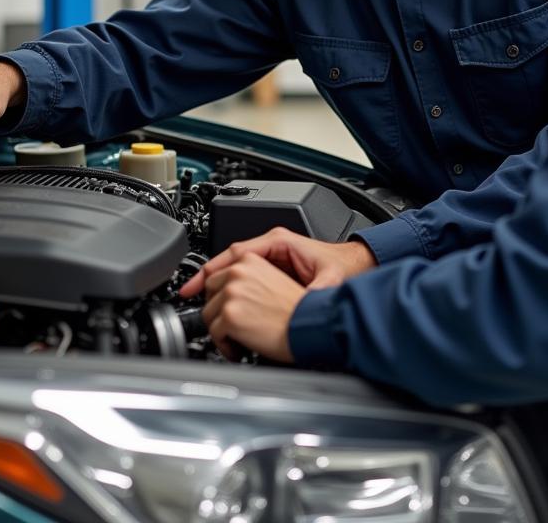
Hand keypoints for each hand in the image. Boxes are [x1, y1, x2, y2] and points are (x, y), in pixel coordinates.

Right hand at [179, 227, 376, 298]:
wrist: (358, 265)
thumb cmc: (344, 267)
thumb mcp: (329, 281)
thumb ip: (315, 291)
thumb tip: (305, 305)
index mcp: (279, 242)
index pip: (237, 252)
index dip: (213, 268)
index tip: (195, 284)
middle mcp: (272, 247)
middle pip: (229, 259)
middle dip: (208, 278)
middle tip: (190, 297)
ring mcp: (271, 256)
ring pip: (234, 267)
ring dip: (216, 282)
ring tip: (198, 301)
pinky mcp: (274, 268)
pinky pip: (245, 275)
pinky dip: (230, 286)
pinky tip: (223, 302)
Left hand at [202, 252, 304, 360]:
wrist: (311, 324)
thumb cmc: (300, 308)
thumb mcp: (274, 280)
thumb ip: (249, 280)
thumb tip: (229, 292)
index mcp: (250, 261)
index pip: (218, 272)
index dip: (216, 292)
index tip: (209, 301)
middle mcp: (238, 273)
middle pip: (210, 291)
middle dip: (217, 309)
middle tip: (230, 325)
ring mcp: (232, 293)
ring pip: (208, 314)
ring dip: (220, 330)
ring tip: (236, 339)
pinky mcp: (230, 315)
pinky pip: (214, 334)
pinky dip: (224, 345)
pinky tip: (238, 349)